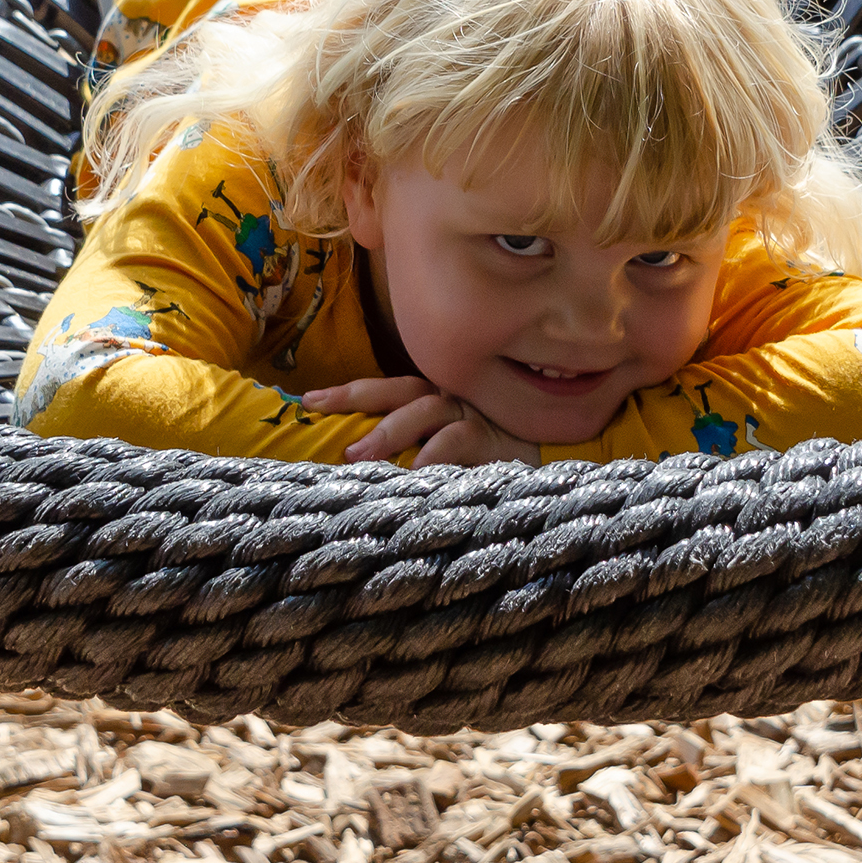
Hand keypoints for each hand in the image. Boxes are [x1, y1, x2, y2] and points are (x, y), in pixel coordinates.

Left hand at [303, 376, 541, 465]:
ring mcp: (472, 414)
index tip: (307, 401)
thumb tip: (360, 466)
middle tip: (330, 432)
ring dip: (393, 432)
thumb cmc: (491, 452)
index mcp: (432, 398)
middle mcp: (449, 398)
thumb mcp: (447, 448)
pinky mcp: (494, 437)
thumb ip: (412, 450)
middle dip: (361, 405)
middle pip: (399, 392)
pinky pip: (461, 442)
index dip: (347, 394)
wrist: (553, 455)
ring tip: (363, 456)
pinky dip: (437, 456)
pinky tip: (417, 473)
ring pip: (427, 412)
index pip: (384, 390)